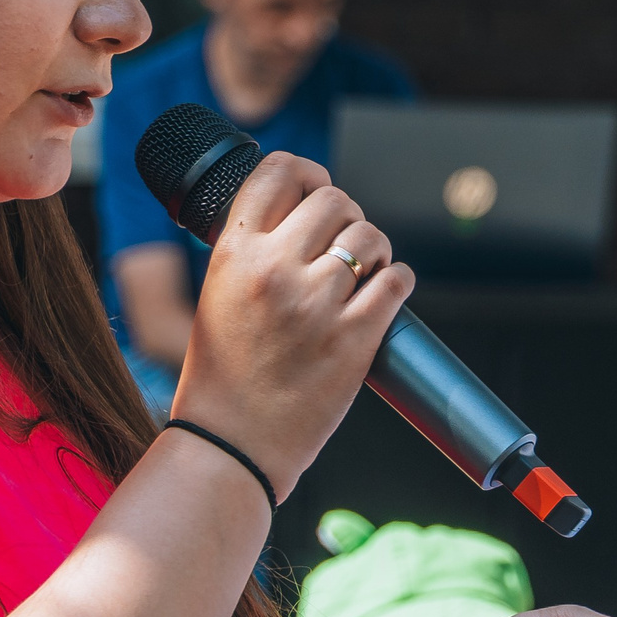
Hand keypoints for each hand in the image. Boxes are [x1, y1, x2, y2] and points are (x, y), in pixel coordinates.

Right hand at [169, 152, 412, 499]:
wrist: (230, 444)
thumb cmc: (222, 376)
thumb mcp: (218, 296)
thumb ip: (253, 254)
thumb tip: (303, 218)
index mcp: (234, 254)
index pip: (278, 173)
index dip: (307, 172)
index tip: (317, 185)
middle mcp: (274, 270)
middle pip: (334, 200)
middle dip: (346, 216)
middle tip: (344, 243)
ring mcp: (317, 304)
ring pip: (370, 237)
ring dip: (375, 249)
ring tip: (365, 272)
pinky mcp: (354, 339)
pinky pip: (396, 282)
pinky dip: (397, 281)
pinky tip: (387, 289)